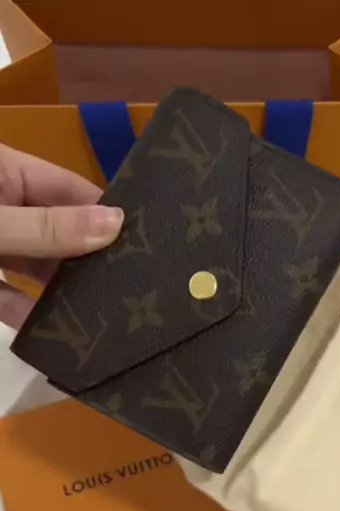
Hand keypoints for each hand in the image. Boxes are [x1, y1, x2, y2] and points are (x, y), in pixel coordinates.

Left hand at [0, 144, 122, 329]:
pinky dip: (23, 311)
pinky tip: (46, 329)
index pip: (68, 189)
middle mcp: (2, 205)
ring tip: (99, 312)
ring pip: (34, 266)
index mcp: (4, 171)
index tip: (144, 243)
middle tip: (132, 286)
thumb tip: (113, 224)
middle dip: (86, 259)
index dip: (104, 213)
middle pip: (56, 231)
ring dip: (59, 291)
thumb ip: (45, 227)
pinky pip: (6, 294)